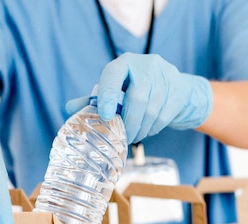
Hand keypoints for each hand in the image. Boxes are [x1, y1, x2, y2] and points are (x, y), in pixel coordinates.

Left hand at [66, 53, 212, 143]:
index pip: (114, 76)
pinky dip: (153, 128)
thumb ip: (94, 99)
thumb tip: (68, 109)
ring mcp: (165, 76)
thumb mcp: (116, 89)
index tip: (106, 116)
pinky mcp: (178, 90)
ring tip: (134, 136)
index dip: (108, 96)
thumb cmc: (137, 89)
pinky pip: (164, 116)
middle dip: (129, 122)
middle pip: (137, 98)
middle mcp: (146, 65)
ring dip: (141, 128)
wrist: (174, 87)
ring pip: (152, 110)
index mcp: (124, 63)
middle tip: (123, 137)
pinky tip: (147, 130)